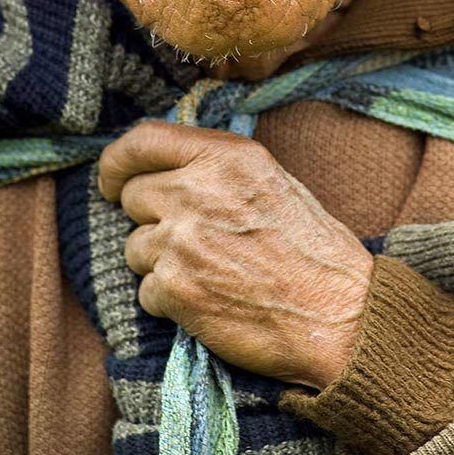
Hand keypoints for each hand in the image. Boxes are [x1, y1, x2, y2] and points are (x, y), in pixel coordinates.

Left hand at [97, 120, 373, 389]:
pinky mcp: (176, 289)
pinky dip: (171, 301)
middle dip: (150, 218)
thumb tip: (166, 165)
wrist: (339, 315)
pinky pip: (146, 291)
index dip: (118, 161)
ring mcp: (183, 240)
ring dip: (161, 263)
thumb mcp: (271, 181)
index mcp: (227, 157)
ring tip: (212, 272)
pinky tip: (212, 300)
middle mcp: (199, 190)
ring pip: (135, 247)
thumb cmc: (312, 250)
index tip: (114, 179)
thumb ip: (216, 166)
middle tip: (189, 238)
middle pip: (132, 196)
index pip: (142, 140)